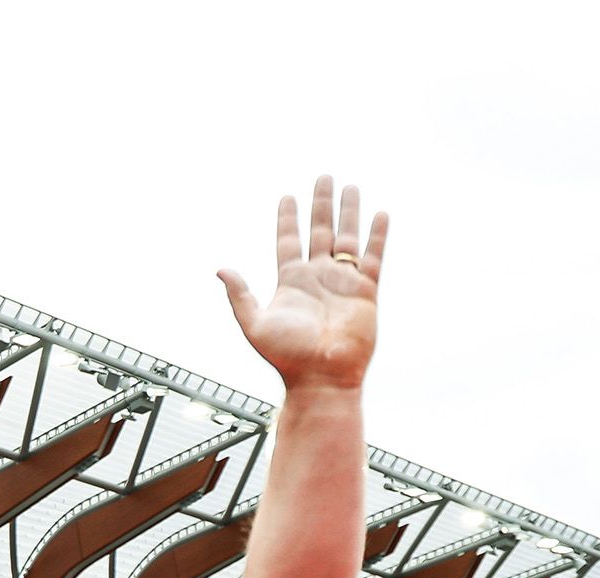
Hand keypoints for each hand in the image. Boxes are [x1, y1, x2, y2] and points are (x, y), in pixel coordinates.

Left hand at [218, 176, 385, 390]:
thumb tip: (220, 269)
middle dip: (321, 204)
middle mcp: (317, 277)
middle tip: (324, 177)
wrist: (321, 379)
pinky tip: (380, 214)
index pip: (289, 240)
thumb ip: (240, 295)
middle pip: (319, 231)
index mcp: (291, 281)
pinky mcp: (365, 292)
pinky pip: (372, 257)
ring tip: (350, 187)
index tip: (287, 196)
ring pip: (347, 238)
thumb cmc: (286, 358)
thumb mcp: (254, 324)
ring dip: (348, 212)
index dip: (288, 218)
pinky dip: (377, 236)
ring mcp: (343, 283)